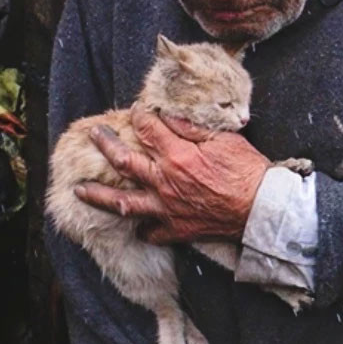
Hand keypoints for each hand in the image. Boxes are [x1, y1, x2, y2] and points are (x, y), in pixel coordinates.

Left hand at [73, 106, 269, 244]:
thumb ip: (192, 127)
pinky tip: (135, 223)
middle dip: (105, 144)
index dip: (139, 116)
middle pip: (123, 161)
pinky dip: (141, 228)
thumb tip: (168, 116)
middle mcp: (164, 181)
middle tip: (94, 135)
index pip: (147, 128)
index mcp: (177, 155)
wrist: (262, 208)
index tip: (136, 111)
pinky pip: (150, 232)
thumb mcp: (224, 139)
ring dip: (98, 195)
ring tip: (80, 190)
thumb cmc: (248, 171)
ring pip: (123, 203)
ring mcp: (166, 208)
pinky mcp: (176, 229)